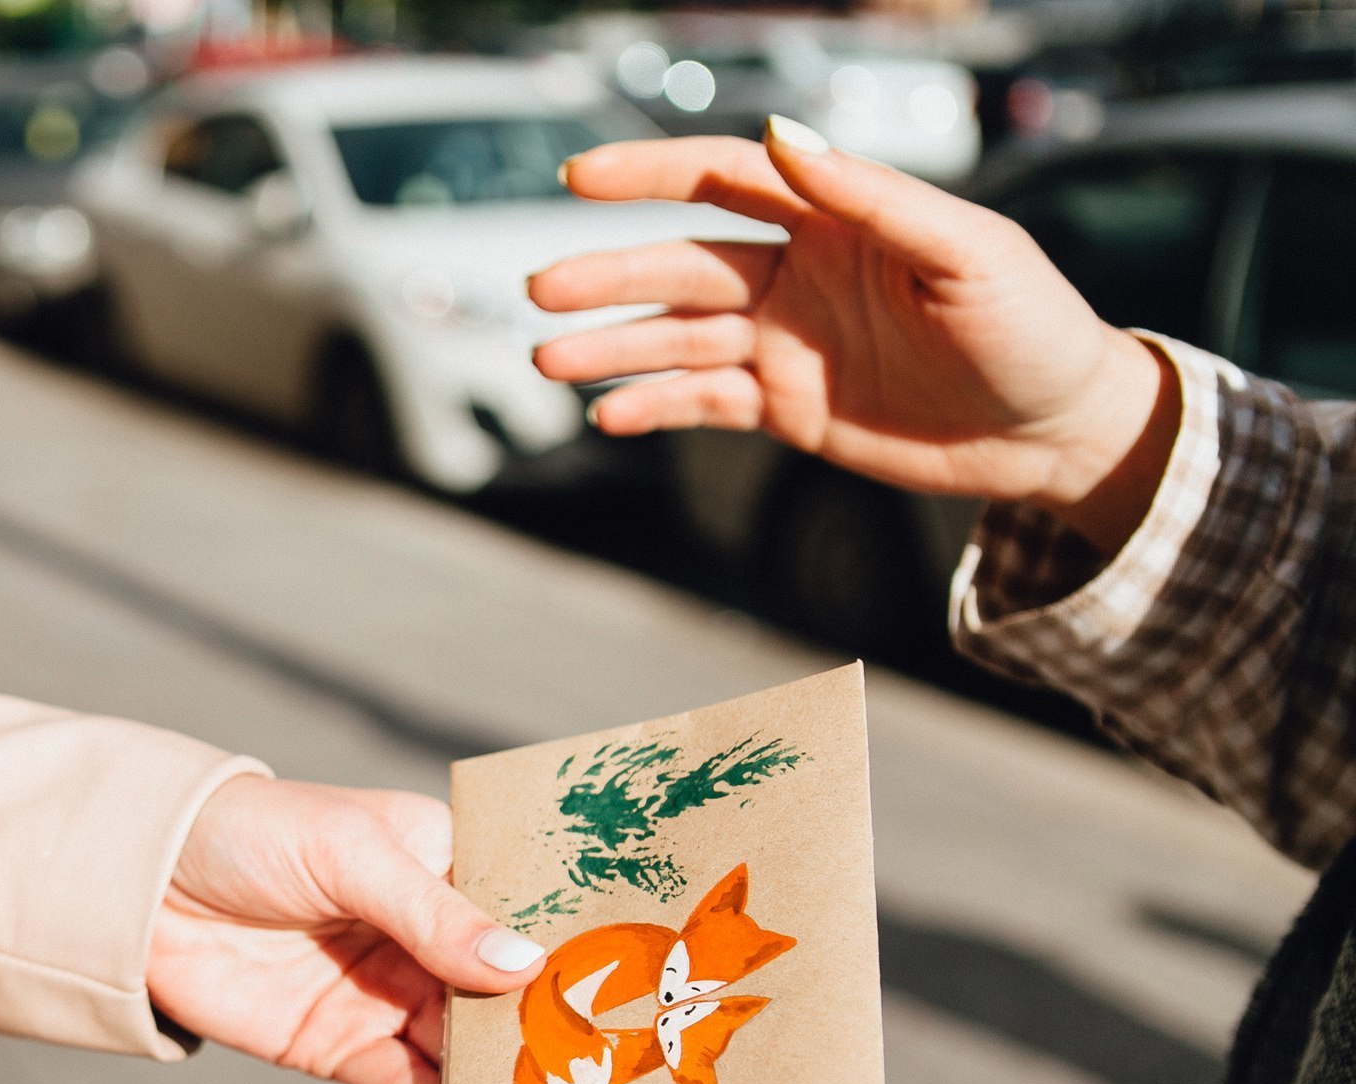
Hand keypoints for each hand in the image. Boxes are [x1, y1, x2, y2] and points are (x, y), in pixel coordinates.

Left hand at [148, 776, 542, 1083]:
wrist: (136, 887)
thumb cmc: (248, 834)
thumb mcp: (349, 856)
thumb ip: (434, 916)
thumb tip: (524, 968)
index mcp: (443, 864)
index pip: (527, 914)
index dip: (576, 955)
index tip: (640, 999)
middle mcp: (429, 935)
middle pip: (506, 998)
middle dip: (553, 1039)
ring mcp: (390, 996)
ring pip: (466, 1053)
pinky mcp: (345, 1049)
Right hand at [527, 121, 1178, 552]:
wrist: (1057, 431)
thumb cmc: (1032, 325)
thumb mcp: (966, 250)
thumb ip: (871, 195)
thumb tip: (781, 134)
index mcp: (837, 219)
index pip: (725, 178)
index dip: (649, 174)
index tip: (579, 178)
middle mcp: (799, 274)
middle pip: (683, 265)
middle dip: (609, 276)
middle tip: (543, 292)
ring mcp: (787, 343)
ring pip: (679, 338)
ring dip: (613, 347)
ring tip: (550, 362)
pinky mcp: (787, 408)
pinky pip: (704, 403)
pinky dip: (654, 408)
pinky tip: (610, 415)